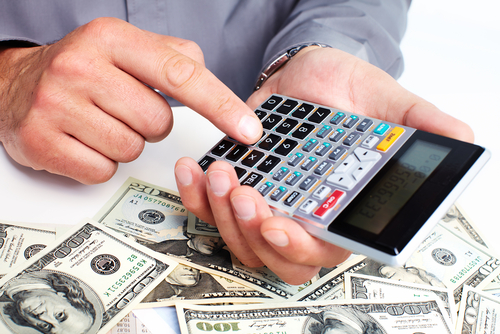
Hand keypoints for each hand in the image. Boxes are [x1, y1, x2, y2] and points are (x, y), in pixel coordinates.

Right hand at [0, 17, 261, 183]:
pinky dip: (101, 162)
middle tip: (123, 109)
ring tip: (101, 122)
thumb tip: (209, 77)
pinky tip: (83, 141)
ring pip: (131, 149)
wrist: (16, 84)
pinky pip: (103, 170)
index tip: (249, 130)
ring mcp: (56, 105)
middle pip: (158, 122)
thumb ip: (173, 56)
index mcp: (111, 38)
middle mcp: (81, 67)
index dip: (221, 105)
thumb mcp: (126, 48)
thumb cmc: (83, 69)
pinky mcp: (40, 141)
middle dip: (151, 124)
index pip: (181, 74)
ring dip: (126, 142)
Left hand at [176, 47, 473, 284]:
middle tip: (246, 197)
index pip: (321, 252)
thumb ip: (418, 122)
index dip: (299, 250)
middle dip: (253, 234)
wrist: (307, 73)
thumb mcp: (386, 101)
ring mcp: (264, 204)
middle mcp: (300, 217)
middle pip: (272, 257)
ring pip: (237, 239)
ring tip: (222, 173)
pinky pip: (207, 208)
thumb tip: (460, 137)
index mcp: (338, 210)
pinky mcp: (235, 186)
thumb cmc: (346, 91)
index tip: (279, 227)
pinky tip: (195, 170)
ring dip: (221, 213)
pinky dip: (196, 195)